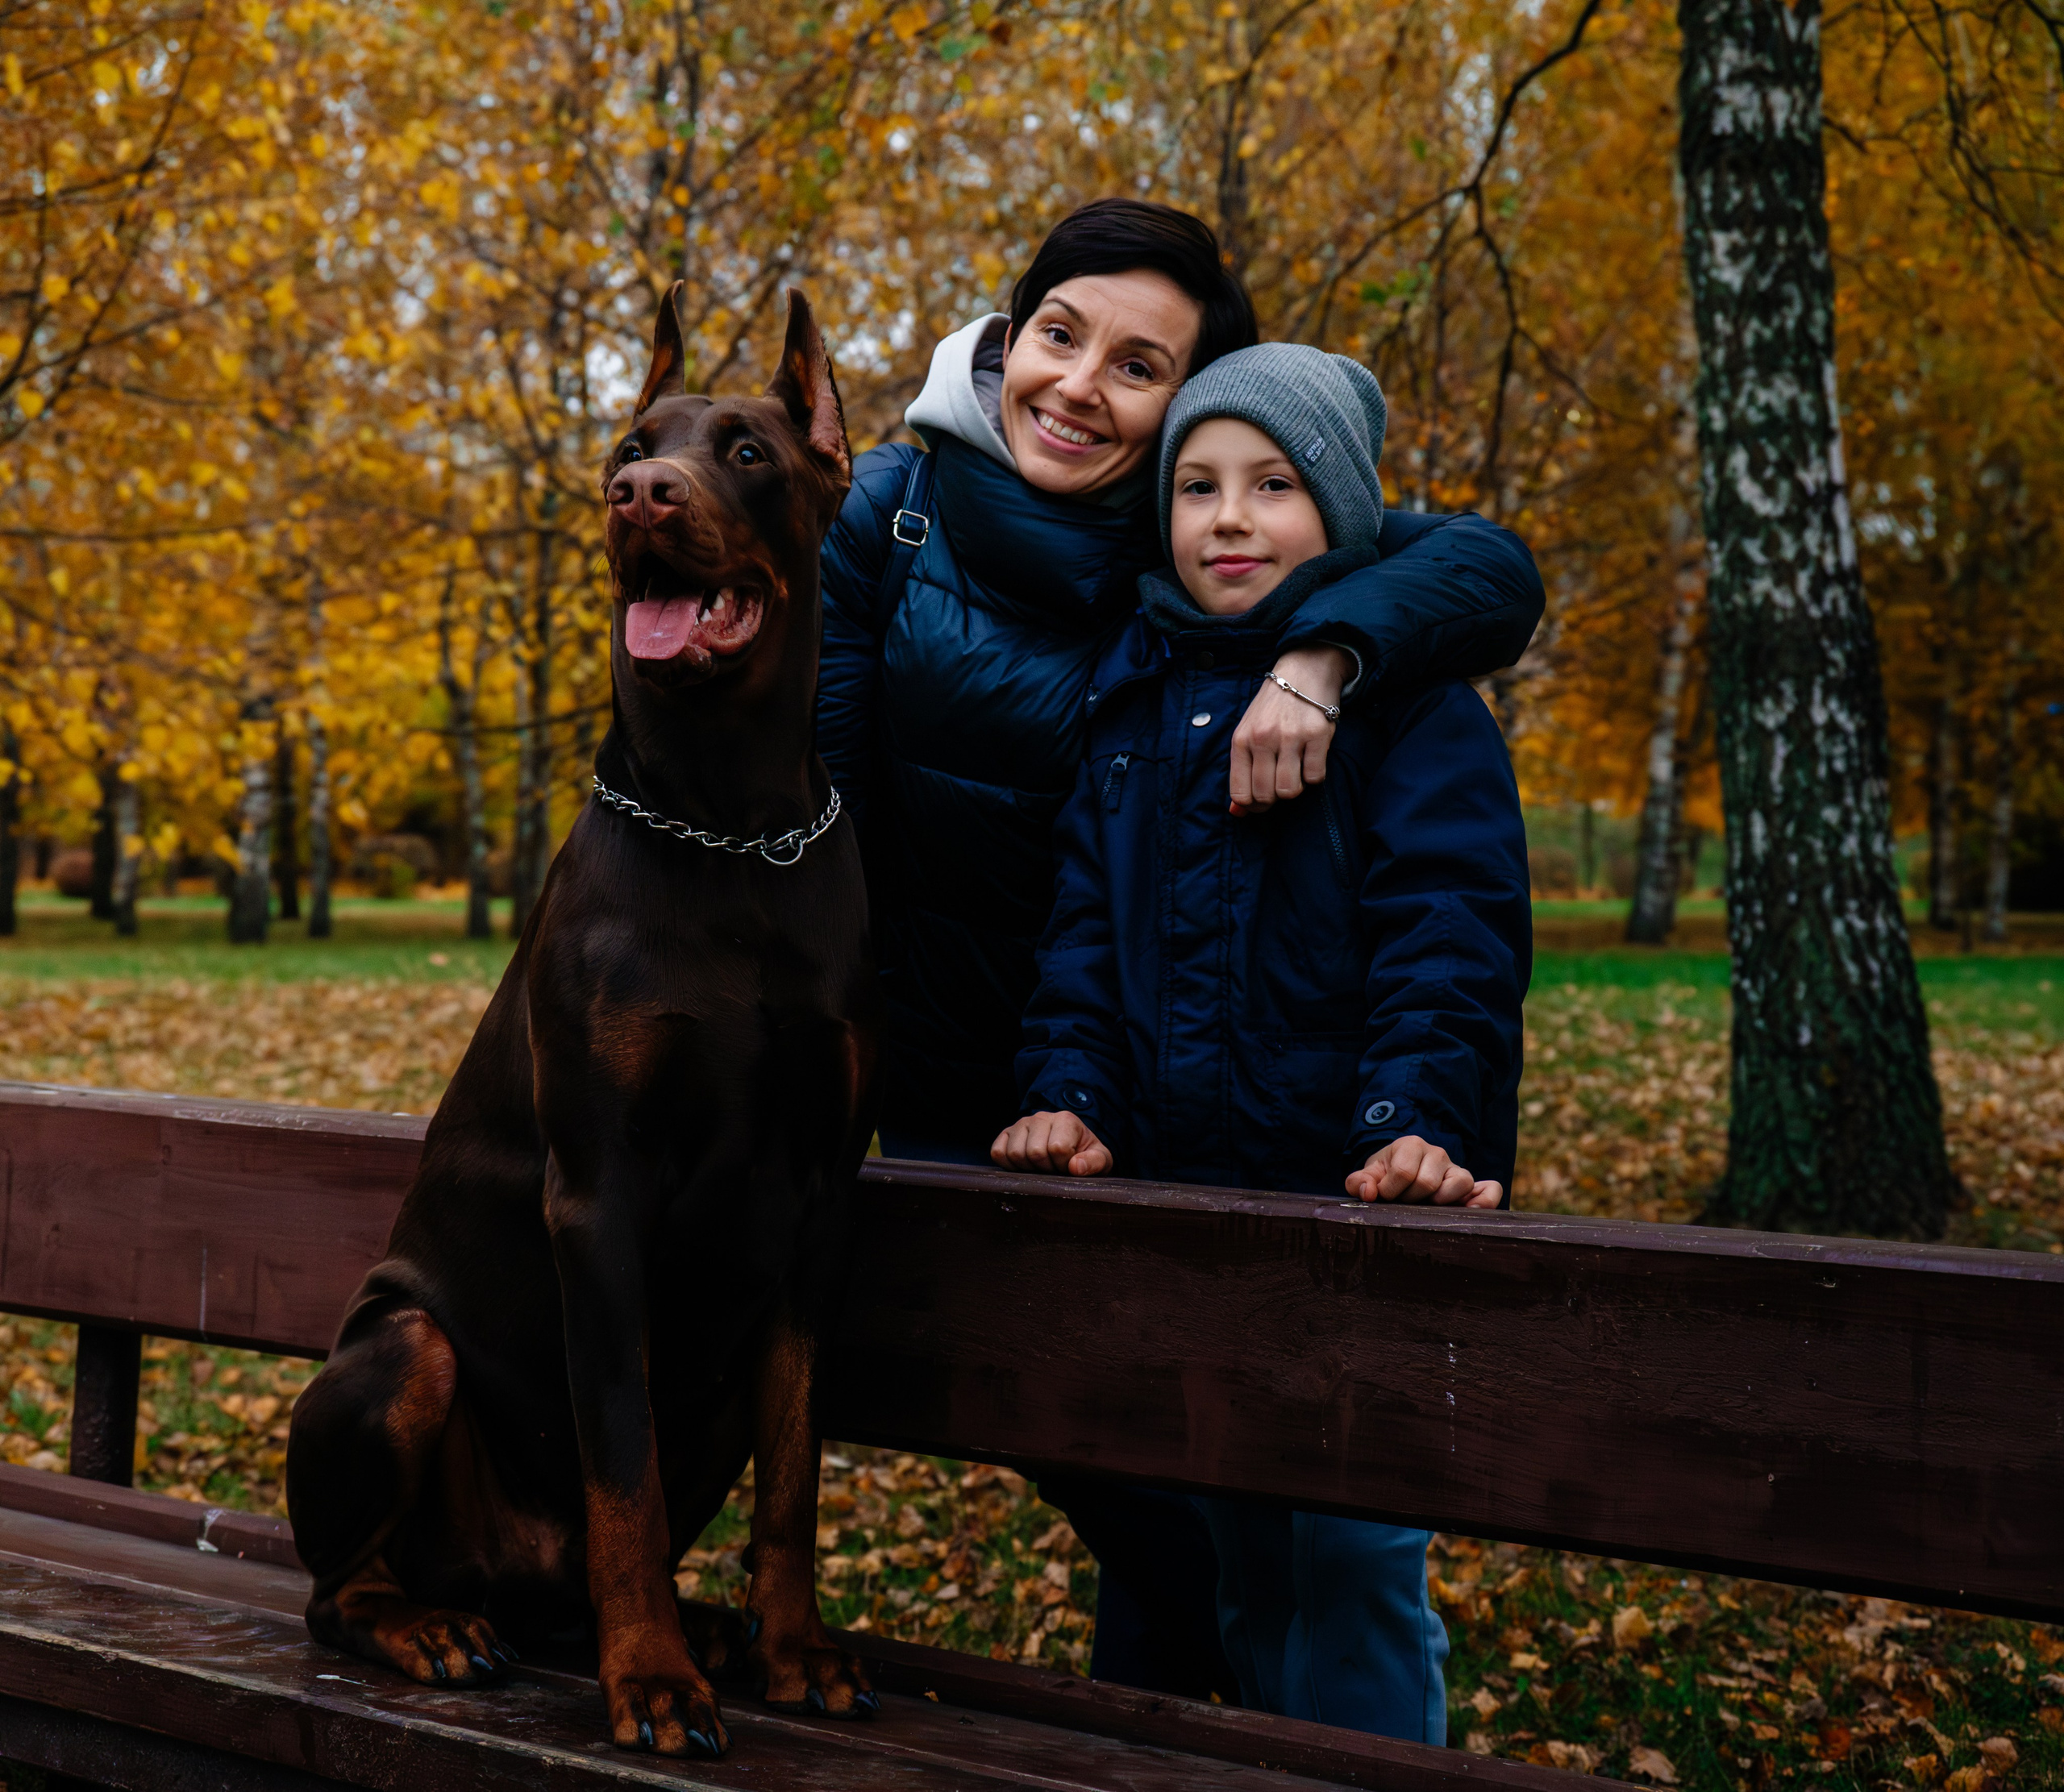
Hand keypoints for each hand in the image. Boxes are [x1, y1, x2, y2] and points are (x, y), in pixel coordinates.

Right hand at [991, 1111, 1111, 1176]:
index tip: (1069, 1164)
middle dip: (1046, 1168)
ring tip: (1041, 1166)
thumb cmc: (1085, 1155)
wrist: (1071, 1148)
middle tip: (1054, 1167)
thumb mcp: (1101, 1159)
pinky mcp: (1007, 1133)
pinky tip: (1025, 1165)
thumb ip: (1094, 1163)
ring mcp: (1021, 1124)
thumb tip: (1075, 1167)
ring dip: (1028, 1168)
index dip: (1063, 1164)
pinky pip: (998, 1152)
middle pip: (1034, 1152)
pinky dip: (1008, 1165)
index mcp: (1066, 1119)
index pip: (1057, 1148)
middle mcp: (1041, 1117)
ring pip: (1015, 1153)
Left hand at [1229, 646, 1348, 815]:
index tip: (1260, 798)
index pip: (1241, 793)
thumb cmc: (1272, 708)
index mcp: (1241, 740)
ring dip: (1294, 787)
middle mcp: (1263, 739)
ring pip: (1290, 790)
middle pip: (1266, 795)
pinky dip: (1314, 775)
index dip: (1252, 805)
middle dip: (1273, 798)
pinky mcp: (1317, 735)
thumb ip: (1241, 772)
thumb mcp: (1248, 734)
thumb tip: (1237, 813)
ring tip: (1295, 770)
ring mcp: (1291, 737)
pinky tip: (1310, 758)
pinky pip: (1315, 777)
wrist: (1303, 671)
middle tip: (1279, 781)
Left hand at [1345, 1135, 1501, 1207]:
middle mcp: (1438, 1153)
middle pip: (1427, 1183)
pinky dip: (1485, 1201)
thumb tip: (1367, 1193)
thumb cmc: (1386, 1175)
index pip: (1403, 1172)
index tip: (1385, 1195)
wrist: (1402, 1174)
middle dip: (1411, 1199)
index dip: (1390, 1191)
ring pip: (1459, 1184)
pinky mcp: (1472, 1186)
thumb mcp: (1370, 1175)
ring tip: (1427, 1205)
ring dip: (1439, 1202)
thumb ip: (1360, 1181)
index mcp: (1411, 1145)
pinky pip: (1490, 1189)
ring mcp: (1457, 1169)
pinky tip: (1470, 1212)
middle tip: (1405, 1201)